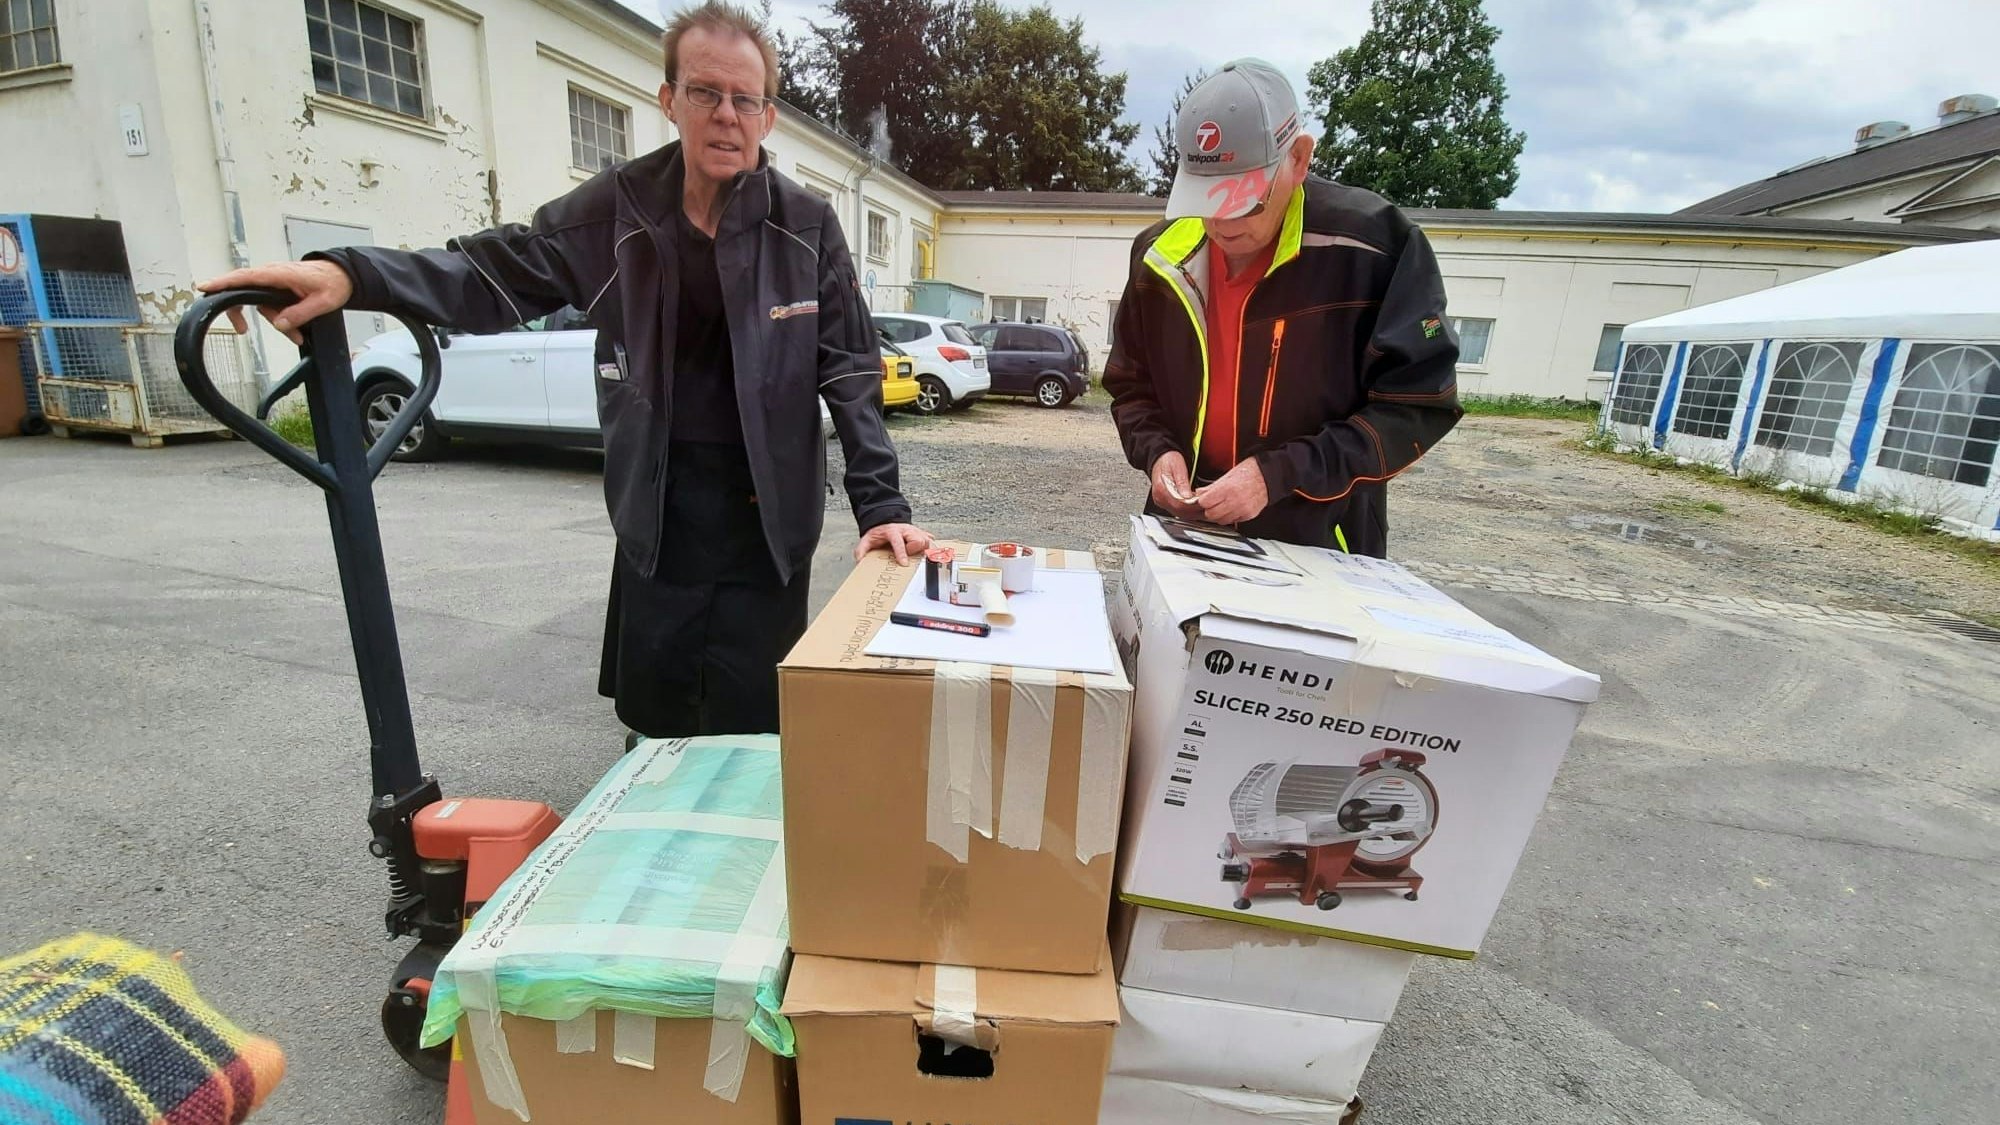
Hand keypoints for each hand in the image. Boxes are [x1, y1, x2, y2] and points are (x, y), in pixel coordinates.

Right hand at [197, 260, 354, 343]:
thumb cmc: (334, 282)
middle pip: (244, 292)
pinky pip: (272, 306)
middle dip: (242, 312)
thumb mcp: (323, 302)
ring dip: (277, 322)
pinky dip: (282, 319)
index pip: (245, 277)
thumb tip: (281, 324)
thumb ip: (301, 313)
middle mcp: (272, 275)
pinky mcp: (278, 289)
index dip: (224, 282)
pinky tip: (295, 333)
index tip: (205, 287)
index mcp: (279, 273)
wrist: (343, 275)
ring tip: (297, 336)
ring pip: (262, 305)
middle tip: (241, 328)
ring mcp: (274, 282)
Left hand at [855, 522, 934, 564]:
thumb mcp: (867, 539)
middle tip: (910, 556)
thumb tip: (860, 561)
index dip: (902, 553)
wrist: (886, 519)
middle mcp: (906, 530)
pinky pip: (930, 539)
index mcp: (893, 531)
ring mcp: (914, 531)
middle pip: (918, 540)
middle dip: (915, 550)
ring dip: (923, 549)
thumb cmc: (879, 531)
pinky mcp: (920, 533)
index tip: (904, 563)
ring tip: (918, 555)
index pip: (899, 542)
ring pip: (926, 540)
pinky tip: (926, 552)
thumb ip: (862, 550)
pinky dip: (930, 546)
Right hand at [1150, 451, 1201, 518]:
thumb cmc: (1168, 459)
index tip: (1204, 501)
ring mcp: (1162, 502)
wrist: (1161, 458)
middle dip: (1195, 510)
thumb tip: (1187, 496)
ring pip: (1180, 514)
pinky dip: (1189, 511)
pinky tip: (1197, 506)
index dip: (1193, 504)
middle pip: (1180, 512)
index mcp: (1161, 489)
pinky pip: (1179, 511)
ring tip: (1205, 506)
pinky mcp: (1165, 503)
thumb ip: (1182, 482)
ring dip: (1194, 512)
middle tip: (1209, 505)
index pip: (1179, 504)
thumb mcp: (1177, 466)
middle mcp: (1160, 498)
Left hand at [1195, 459, 1270, 525]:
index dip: (1203, 500)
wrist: (1269, 475)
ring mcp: (1242, 510)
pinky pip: (1233, 521)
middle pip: (1211, 514)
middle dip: (1209, 509)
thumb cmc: (1250, 472)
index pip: (1204, 502)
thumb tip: (1200, 493)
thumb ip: (1212, 487)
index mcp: (1227, 489)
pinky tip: (1233, 508)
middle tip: (1212, 503)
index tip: (1204, 498)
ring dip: (1219, 515)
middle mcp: (1235, 501)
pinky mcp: (1249, 515)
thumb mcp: (1228, 475)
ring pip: (1221, 521)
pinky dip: (1230, 516)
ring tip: (1223, 505)